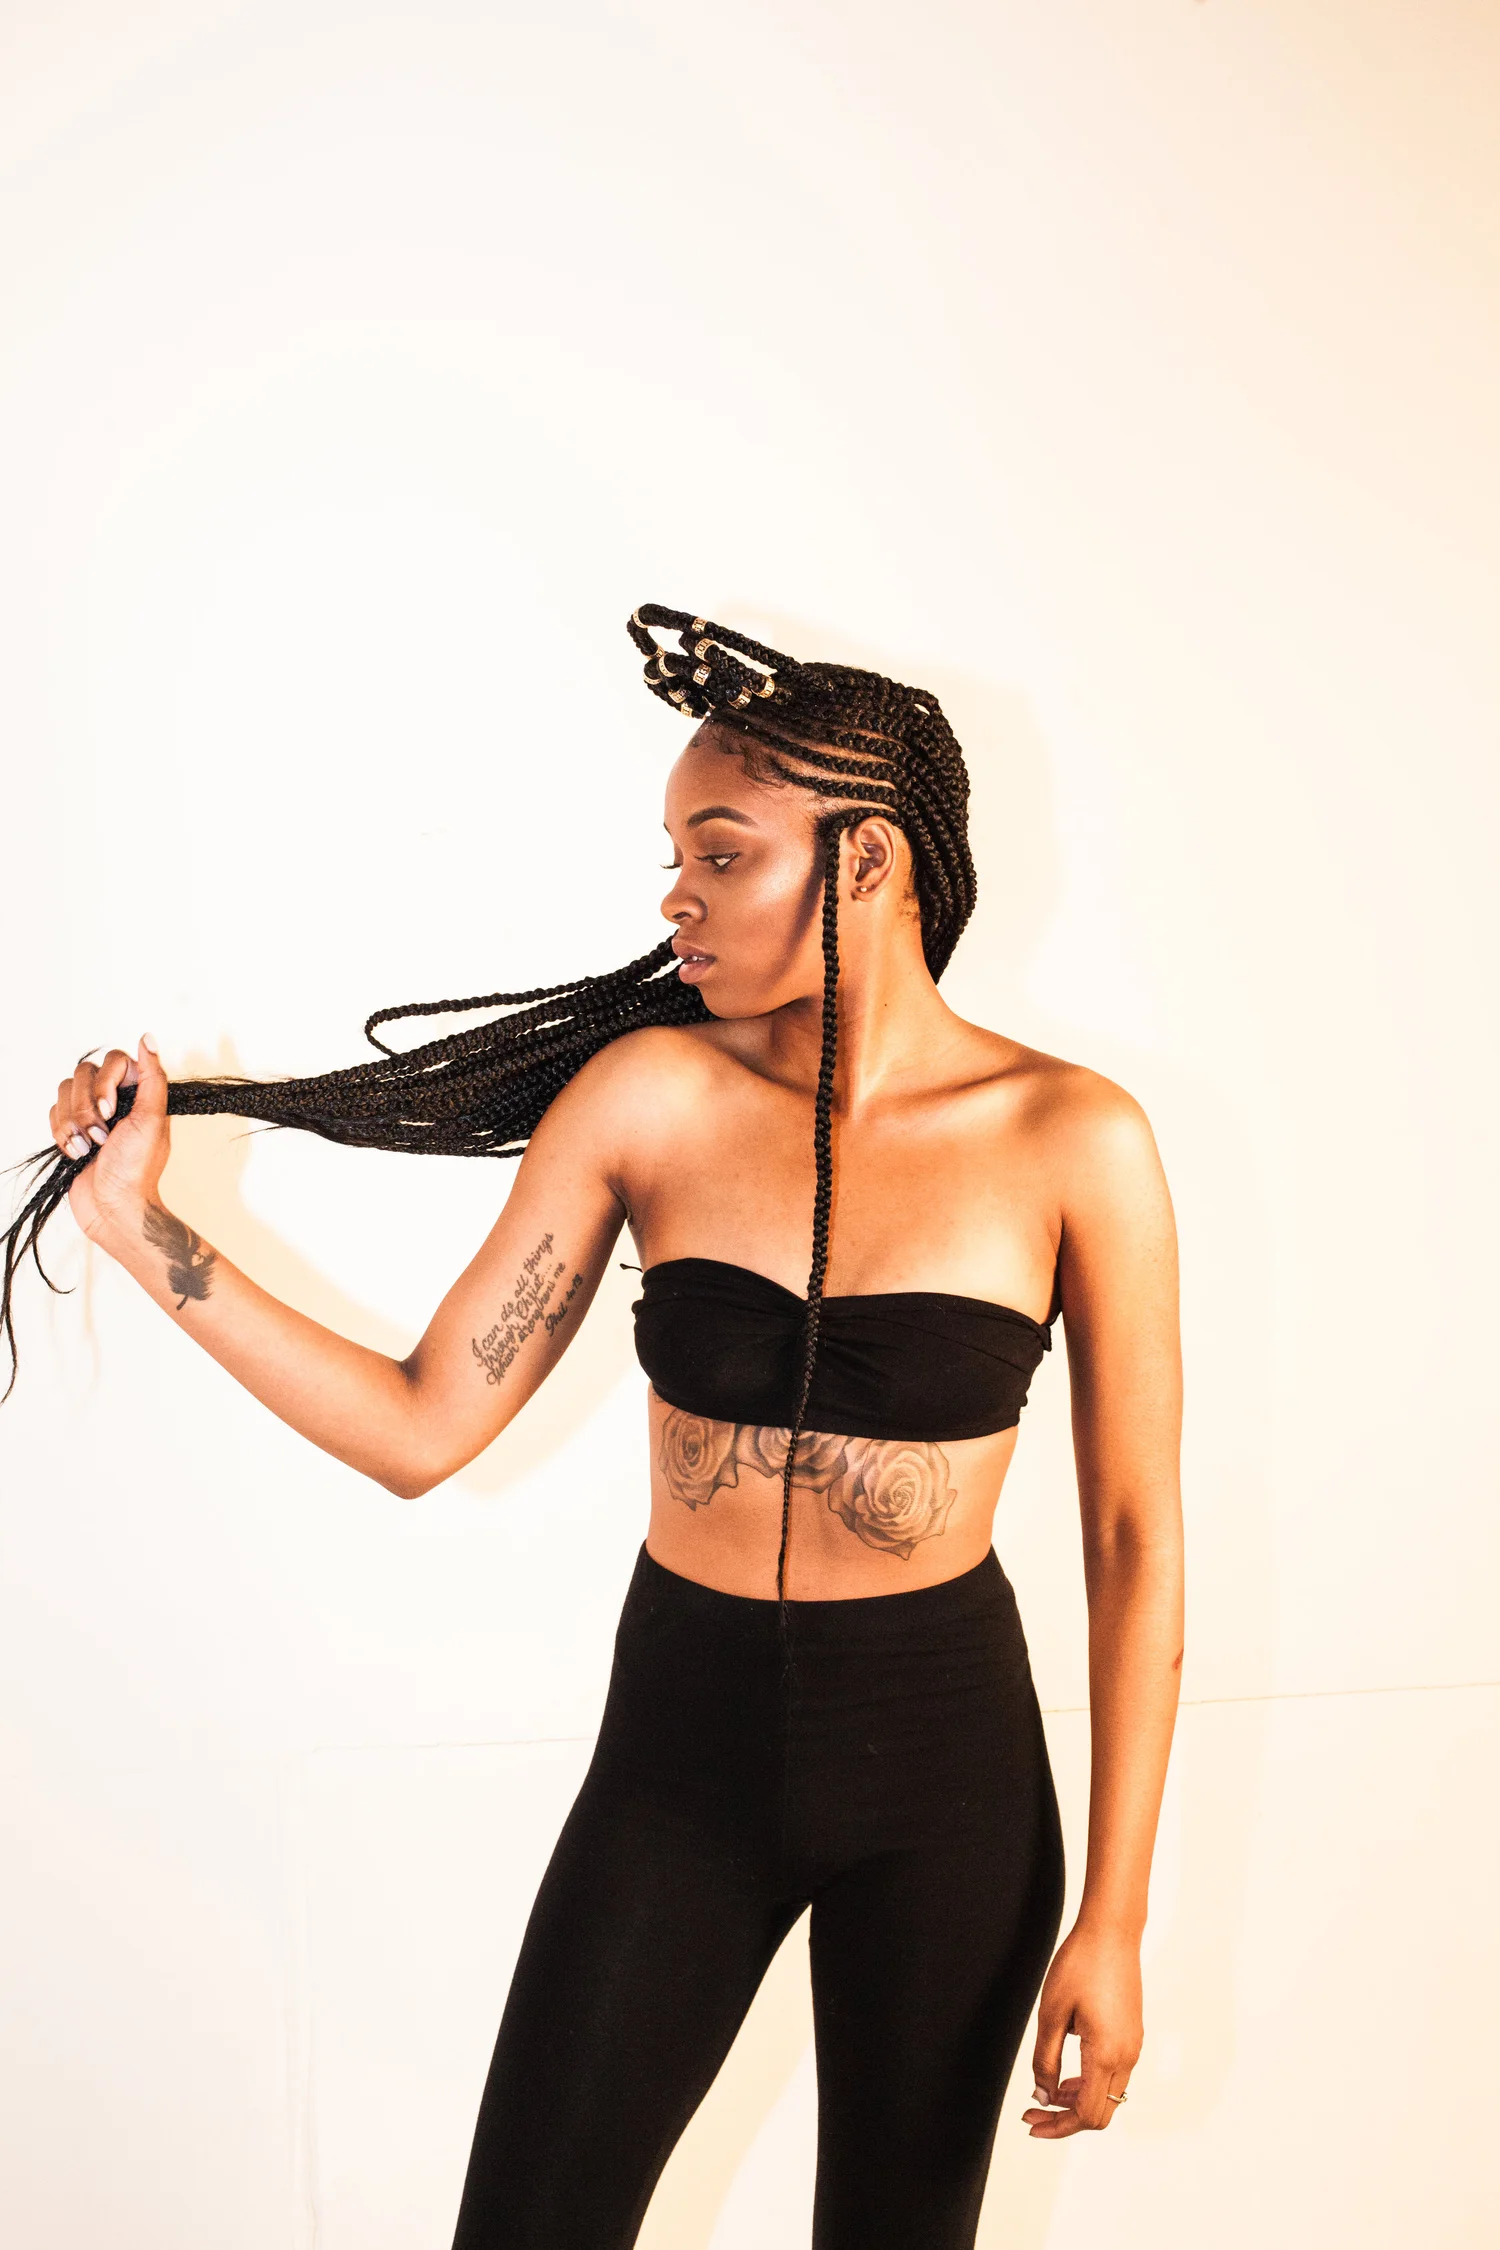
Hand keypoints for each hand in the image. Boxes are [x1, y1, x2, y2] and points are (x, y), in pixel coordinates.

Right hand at [49, 1037, 170, 1239]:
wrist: (113, 1207)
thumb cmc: (136, 1168)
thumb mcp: (151, 1119)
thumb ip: (152, 1076)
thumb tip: (147, 1039)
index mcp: (139, 1092)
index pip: (113, 1060)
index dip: (106, 1084)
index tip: (112, 1113)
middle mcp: (115, 1098)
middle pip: (82, 1074)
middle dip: (86, 1109)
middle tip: (101, 1137)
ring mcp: (90, 1113)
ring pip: (64, 1092)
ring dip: (73, 1124)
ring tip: (89, 1148)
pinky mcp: (71, 1129)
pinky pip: (53, 1112)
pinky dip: (61, 1134)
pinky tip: (77, 1153)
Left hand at [1022, 1920, 1141, 2137]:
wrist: (1112, 1932)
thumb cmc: (1079, 1965)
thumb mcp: (1051, 2013)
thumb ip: (1046, 2060)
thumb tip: (1043, 2096)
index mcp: (1105, 2054)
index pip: (1085, 2114)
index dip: (1057, 2126)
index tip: (1030, 2120)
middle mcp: (1126, 2056)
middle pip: (1100, 2113)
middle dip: (1065, 2119)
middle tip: (1033, 2110)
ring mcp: (1132, 2046)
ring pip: (1108, 2096)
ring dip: (1077, 2101)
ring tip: (1046, 2088)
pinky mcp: (1132, 2035)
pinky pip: (1113, 2075)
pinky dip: (1089, 2083)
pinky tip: (1066, 2071)